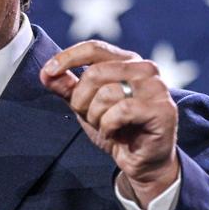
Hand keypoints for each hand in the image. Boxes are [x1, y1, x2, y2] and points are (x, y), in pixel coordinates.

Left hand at [39, 40, 178, 208]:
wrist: (141, 161)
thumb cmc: (115, 128)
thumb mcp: (84, 105)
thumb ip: (66, 87)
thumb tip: (45, 73)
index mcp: (127, 61)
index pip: (93, 48)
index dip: (67, 58)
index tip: (48, 72)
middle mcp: (144, 68)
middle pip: (95, 73)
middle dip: (81, 100)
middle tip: (88, 116)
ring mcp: (156, 87)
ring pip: (107, 93)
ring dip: (96, 116)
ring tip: (105, 126)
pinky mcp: (163, 109)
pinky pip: (121, 111)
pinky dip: (109, 126)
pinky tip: (114, 134)